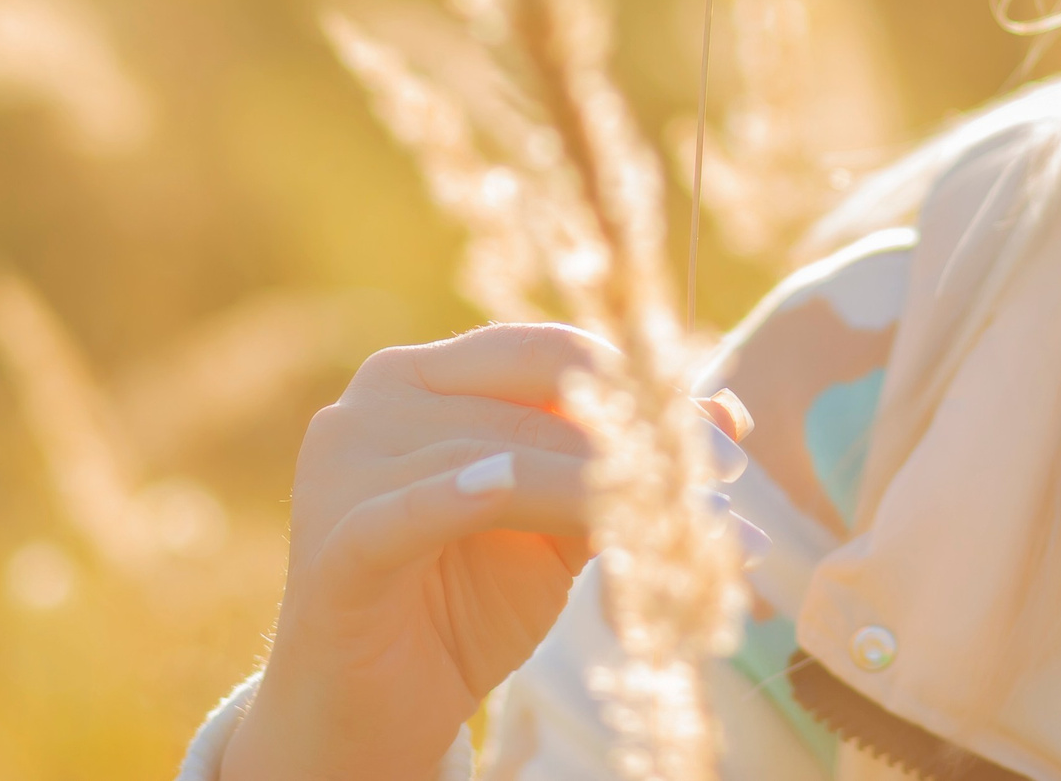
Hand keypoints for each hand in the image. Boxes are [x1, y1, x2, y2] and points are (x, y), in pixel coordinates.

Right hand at [220, 323, 751, 780]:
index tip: (727, 436)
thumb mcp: (559, 524)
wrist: (374, 710)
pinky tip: (500, 491)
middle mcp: (375, 399)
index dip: (638, 385)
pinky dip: (458, 497)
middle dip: (633, 440)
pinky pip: (405, 512)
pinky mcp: (333, 545)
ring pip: (494, 455)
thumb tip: (727, 413)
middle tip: (718, 481)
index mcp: (425, 376)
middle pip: (530, 398)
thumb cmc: (467, 603)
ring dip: (593, 491)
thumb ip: (621, 463)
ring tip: (668, 527)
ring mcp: (343, 467)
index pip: (546, 350)